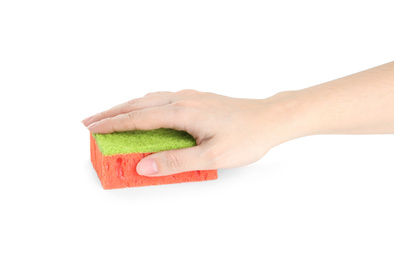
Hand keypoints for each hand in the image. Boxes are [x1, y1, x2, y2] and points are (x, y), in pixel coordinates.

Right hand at [82, 90, 295, 175]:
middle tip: (91, 121)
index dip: (113, 124)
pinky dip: (144, 106)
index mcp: (182, 112)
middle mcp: (183, 99)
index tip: (92, 128)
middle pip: (138, 104)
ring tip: (111, 117)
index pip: (138, 118)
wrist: (270, 119)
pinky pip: (162, 99)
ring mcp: (190, 97)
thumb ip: (176, 161)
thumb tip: (144, 166)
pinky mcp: (197, 100)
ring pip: (149, 99)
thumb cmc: (247, 136)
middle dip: (112, 113)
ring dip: (127, 108)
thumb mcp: (212, 157)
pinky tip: (145, 112)